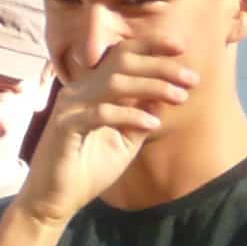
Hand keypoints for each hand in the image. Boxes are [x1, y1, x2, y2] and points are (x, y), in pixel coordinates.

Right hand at [18, 41, 196, 227]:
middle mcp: (80, 90)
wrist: (54, 200)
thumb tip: (165, 95)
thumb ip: (142, 116)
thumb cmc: (88, 170)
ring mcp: (70, 105)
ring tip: (180, 97)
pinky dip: (129, 116)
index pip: (122, 54)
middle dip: (161, 65)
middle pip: (122, 61)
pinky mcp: (65, 126)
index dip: (151, 45)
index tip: (182, 47)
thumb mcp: (125, 141)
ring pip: (114, 83)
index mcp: (93, 88)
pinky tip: (152, 126)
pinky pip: (101, 113)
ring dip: (152, 86)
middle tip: (192, 78)